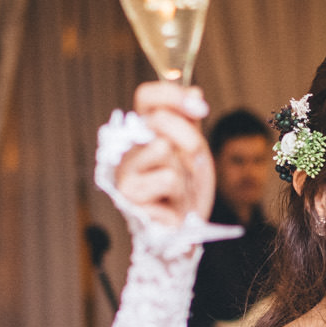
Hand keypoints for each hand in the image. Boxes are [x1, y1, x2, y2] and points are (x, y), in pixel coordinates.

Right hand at [117, 81, 213, 226]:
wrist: (183, 235)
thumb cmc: (186, 192)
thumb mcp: (192, 152)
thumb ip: (190, 124)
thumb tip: (195, 91)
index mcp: (141, 134)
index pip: (147, 96)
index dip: (173, 94)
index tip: (200, 107)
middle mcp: (128, 149)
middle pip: (160, 121)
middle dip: (189, 138)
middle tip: (196, 159)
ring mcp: (125, 172)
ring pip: (166, 151)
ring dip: (184, 173)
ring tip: (179, 190)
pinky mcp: (129, 196)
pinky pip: (168, 180)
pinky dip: (180, 194)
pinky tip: (173, 206)